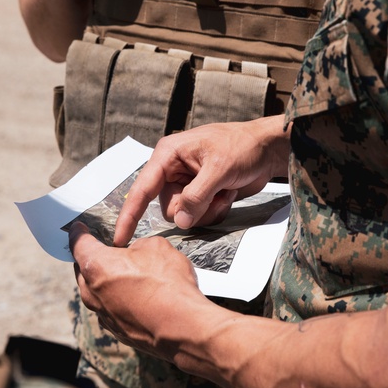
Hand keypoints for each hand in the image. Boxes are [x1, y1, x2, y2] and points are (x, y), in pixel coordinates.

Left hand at [70, 222, 212, 360]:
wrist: (181, 327)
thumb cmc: (167, 284)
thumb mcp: (156, 247)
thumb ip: (138, 246)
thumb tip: (136, 253)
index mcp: (96, 265)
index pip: (78, 243)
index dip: (78, 232)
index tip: (78, 228)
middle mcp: (92, 292)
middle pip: (83, 270)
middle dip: (91, 259)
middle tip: (103, 251)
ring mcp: (102, 314)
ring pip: (95, 292)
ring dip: (104, 282)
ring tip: (122, 275)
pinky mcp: (115, 331)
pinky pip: (109, 309)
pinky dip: (117, 301)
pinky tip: (134, 298)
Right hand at [113, 117, 290, 246]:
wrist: (268, 150)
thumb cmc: (242, 147)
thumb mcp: (219, 169)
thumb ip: (196, 196)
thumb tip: (181, 221)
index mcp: (168, 155)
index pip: (142, 189)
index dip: (130, 215)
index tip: (119, 240)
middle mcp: (172, 170)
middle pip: (168, 208)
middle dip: (193, 208)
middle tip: (215, 193)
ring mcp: (186, 184)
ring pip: (184, 216)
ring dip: (207, 210)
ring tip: (224, 191)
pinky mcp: (200, 195)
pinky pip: (198, 216)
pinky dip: (215, 210)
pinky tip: (228, 194)